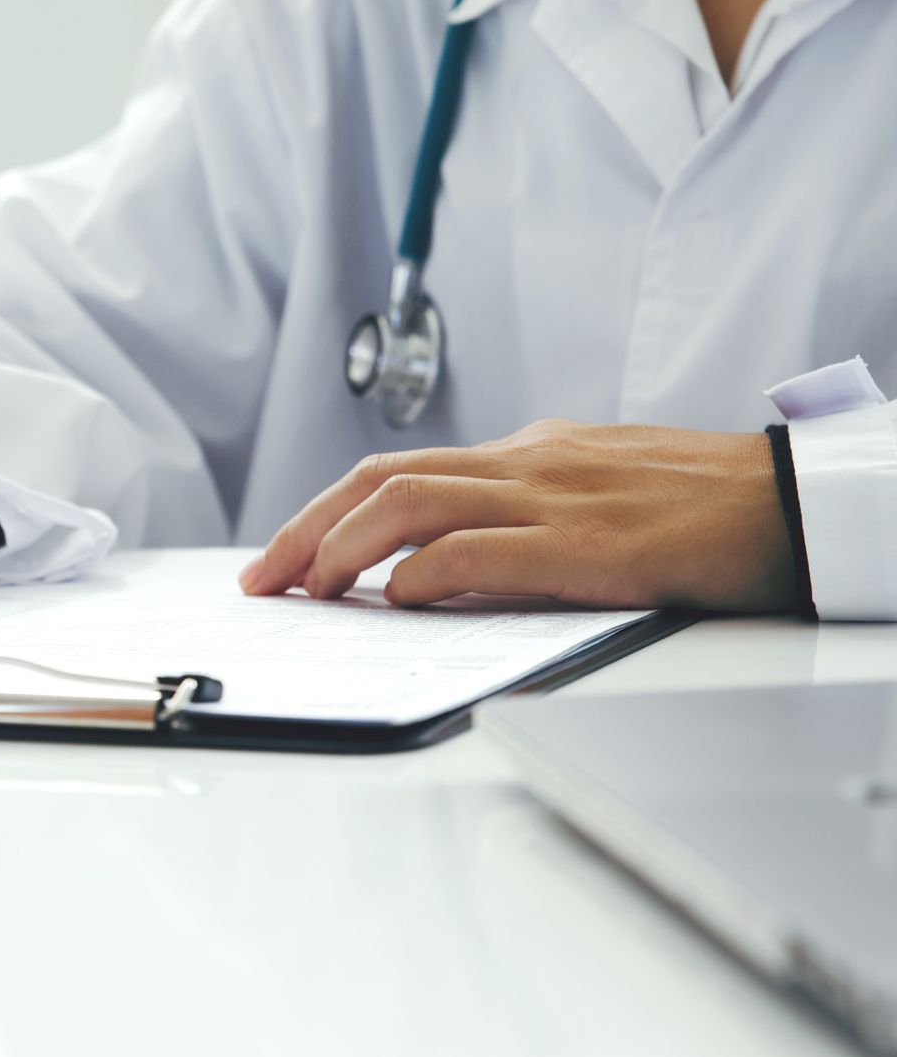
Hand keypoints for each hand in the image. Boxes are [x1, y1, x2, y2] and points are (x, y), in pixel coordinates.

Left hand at [238, 420, 794, 610]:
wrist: (793, 503)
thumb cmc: (704, 506)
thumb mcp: (595, 492)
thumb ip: (523, 515)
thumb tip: (447, 563)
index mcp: (526, 455)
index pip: (398, 471)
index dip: (327, 513)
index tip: (286, 557)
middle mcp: (525, 465)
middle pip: (381, 481)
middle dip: (308, 530)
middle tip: (264, 581)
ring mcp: (552, 499)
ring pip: (412, 503)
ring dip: (344, 549)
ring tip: (310, 591)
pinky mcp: (586, 544)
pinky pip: (480, 549)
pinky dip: (423, 574)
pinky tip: (395, 601)